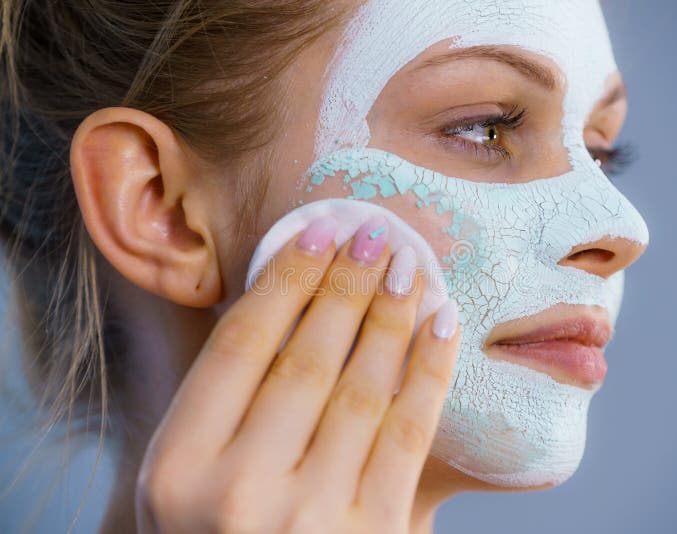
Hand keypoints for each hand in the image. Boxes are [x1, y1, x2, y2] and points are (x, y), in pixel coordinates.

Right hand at [134, 214, 460, 532]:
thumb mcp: (192, 481)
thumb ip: (228, 405)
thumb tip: (296, 296)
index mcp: (176, 470)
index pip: (241, 345)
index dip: (286, 279)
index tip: (320, 232)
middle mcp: (236, 494)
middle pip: (305, 358)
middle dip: (346, 285)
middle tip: (374, 232)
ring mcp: (309, 519)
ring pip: (362, 389)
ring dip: (392, 317)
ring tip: (410, 267)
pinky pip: (408, 435)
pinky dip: (429, 372)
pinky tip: (440, 325)